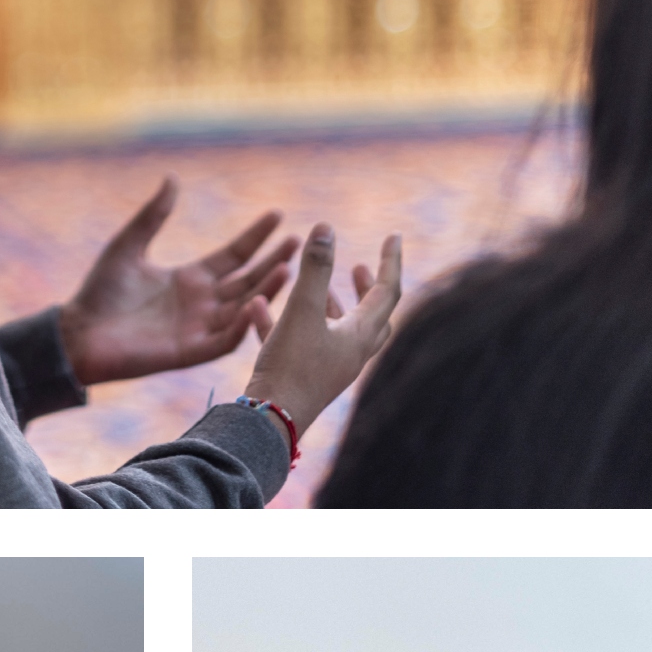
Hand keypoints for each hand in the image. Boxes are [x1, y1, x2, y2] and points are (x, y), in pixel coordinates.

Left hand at [54, 177, 299, 386]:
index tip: (278, 214)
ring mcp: (199, 328)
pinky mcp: (190, 352)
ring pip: (243, 307)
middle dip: (273, 260)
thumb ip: (153, 215)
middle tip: (299, 241)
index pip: (234, 255)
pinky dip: (242, 325)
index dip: (256, 236)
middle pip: (248, 279)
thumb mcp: (128, 244)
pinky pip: (225, 339)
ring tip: (288, 268)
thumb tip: (172, 179)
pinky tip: (257, 304)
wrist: (78, 333)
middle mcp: (201, 303)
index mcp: (190, 279)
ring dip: (267, 289)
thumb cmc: (100, 292)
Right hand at [241, 226, 400, 437]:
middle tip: (360, 268)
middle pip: (372, 318)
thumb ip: (314, 269)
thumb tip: (326, 228)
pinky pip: (300, 344)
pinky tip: (258, 308)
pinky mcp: (303, 378)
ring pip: (338, 332)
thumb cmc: (290, 368)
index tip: (393, 236)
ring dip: (330, 306)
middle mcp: (350, 354)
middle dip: (367, 290)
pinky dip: (286, 323)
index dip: (390, 261)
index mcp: (359, 336)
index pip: (387, 292)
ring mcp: (329, 368)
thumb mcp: (302, 311)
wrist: (268, 423)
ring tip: (317, 287)